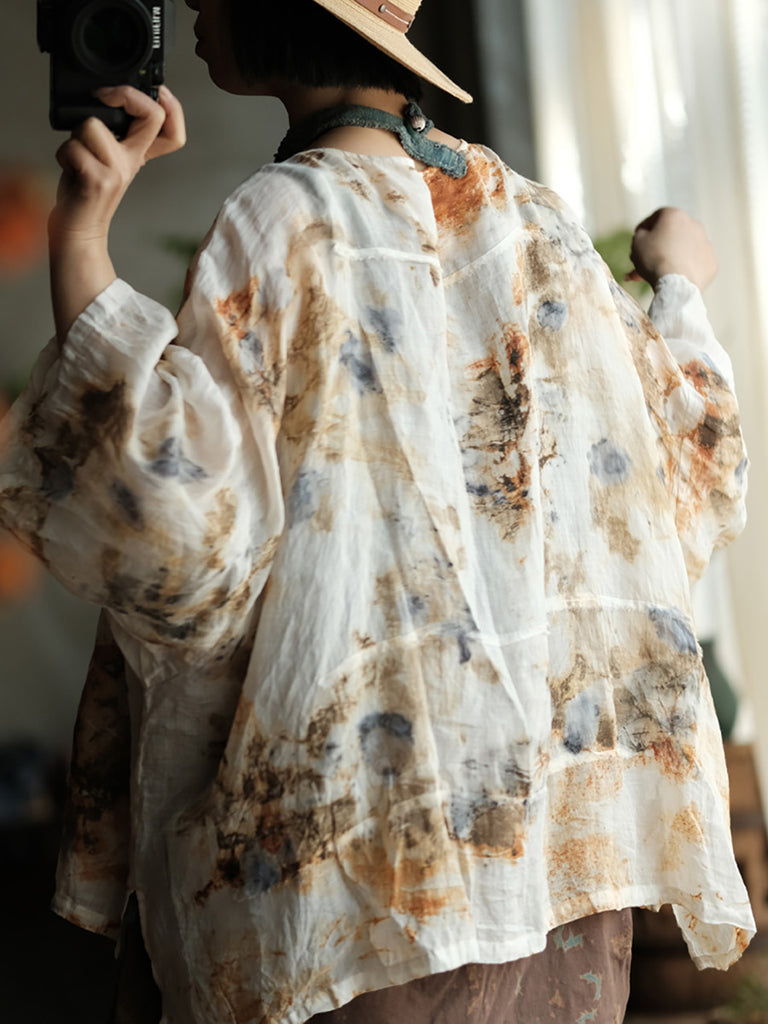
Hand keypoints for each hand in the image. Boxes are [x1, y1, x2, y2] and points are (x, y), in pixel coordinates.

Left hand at [48, 85, 184, 342]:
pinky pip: (74, 147)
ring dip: (74, 137)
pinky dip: (63, 154)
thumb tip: (105, 103)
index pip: (173, 134)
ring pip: (92, 126)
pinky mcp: (99, 179)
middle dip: (127, 94)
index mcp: (137, 157)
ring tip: (76, 157)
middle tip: (106, 95)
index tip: (158, 91)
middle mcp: (132, 163)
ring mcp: (117, 172)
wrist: (78, 232)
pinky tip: (69, 170)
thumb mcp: (105, 161)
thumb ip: (111, 136)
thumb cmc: (84, 195)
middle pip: (152, 117)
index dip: (173, 108)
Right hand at [627, 207, 717, 290]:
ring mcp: (706, 244)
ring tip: (658, 273)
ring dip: (671, 257)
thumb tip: (646, 233)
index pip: (657, 216)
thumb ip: (641, 232)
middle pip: (672, 234)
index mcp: (675, 215)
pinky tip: (674, 278)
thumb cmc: (654, 259)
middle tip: (645, 259)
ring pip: (684, 249)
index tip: (639, 238)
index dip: (645, 227)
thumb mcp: (636, 242)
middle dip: (658, 245)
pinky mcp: (711, 262)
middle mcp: (694, 225)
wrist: (676, 284)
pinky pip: (694, 263)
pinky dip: (685, 268)